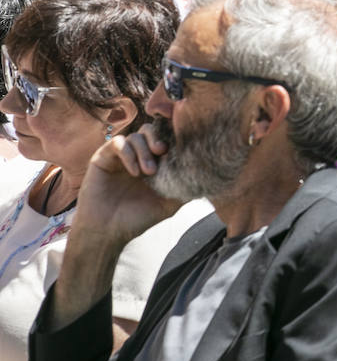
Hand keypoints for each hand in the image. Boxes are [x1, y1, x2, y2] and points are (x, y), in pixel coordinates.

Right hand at [71, 126, 181, 249]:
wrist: (108, 231)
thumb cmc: (138, 218)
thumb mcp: (169, 203)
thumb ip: (185, 187)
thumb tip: (208, 176)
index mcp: (154, 162)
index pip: (165, 139)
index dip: (173, 138)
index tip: (181, 146)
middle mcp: (137, 156)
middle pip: (151, 130)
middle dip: (158, 138)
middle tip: (162, 152)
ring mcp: (120, 156)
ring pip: (136, 136)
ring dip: (144, 150)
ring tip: (148, 172)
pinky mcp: (103, 158)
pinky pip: (117, 142)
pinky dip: (128, 153)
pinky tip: (135, 171)